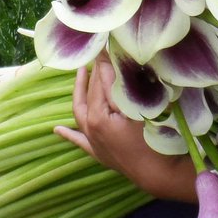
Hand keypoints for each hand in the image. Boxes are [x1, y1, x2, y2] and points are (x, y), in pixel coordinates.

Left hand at [55, 56, 196, 201]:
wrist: (159, 174)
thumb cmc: (152, 138)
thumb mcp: (136, 108)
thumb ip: (118, 86)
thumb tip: (106, 60)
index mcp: (97, 116)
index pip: (98, 81)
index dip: (102, 61)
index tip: (104, 43)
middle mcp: (90, 129)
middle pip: (88, 94)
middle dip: (92, 73)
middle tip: (97, 52)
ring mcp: (93, 142)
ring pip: (80, 113)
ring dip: (80, 93)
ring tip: (81, 74)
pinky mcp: (99, 154)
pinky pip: (79, 141)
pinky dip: (69, 134)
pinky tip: (57, 130)